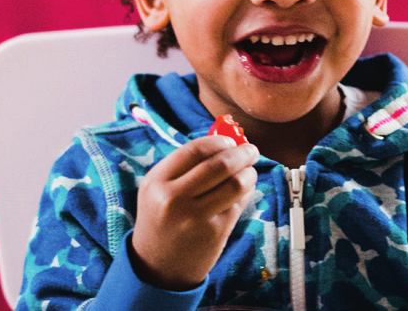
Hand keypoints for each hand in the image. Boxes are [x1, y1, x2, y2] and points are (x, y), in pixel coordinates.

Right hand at [130, 135, 259, 290]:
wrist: (156, 267)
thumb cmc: (161, 217)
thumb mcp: (158, 187)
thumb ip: (185, 164)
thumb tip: (225, 141)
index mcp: (157, 181)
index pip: (196, 149)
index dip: (219, 141)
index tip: (231, 141)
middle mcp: (174, 199)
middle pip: (220, 165)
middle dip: (242, 153)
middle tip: (251, 151)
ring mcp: (195, 218)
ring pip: (235, 184)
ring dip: (249, 173)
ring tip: (250, 171)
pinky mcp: (214, 233)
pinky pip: (238, 203)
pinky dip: (246, 192)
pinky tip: (245, 190)